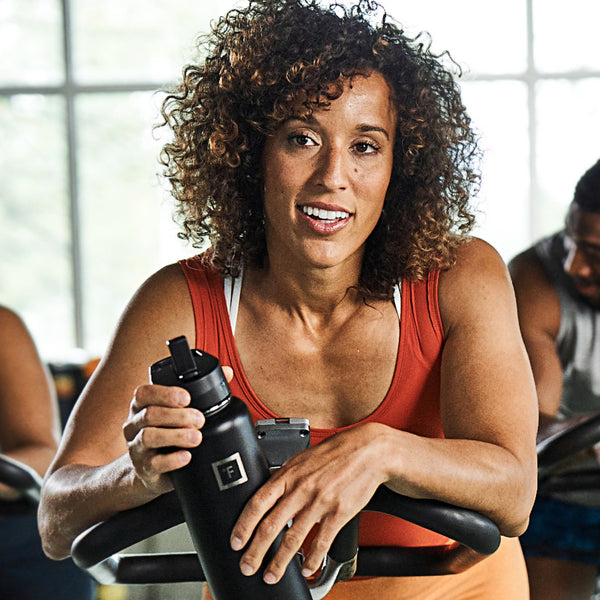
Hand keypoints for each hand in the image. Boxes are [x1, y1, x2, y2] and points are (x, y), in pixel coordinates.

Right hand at [122, 383, 204, 495]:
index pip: (144, 393)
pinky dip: (172, 460)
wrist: (151, 469)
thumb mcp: (177, 410)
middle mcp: (134, 425)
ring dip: (176, 435)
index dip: (164, 394)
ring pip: (149, 437)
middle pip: (150, 414)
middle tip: (200, 419)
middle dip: (178, 416)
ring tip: (197, 437)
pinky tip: (187, 456)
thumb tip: (227, 372)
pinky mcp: (144, 468)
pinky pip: (154, 463)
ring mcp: (136, 448)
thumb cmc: (167, 431)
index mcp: (141, 406)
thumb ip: (201, 389)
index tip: (187, 398)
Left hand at [230, 422, 386, 583]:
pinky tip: (306, 568)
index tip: (235, 541)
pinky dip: (312, 560)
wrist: (367, 451)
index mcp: (288, 475)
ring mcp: (319, 503)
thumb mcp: (302, 458)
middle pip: (271, 526)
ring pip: (293, 539)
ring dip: (279, 562)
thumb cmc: (335, 453)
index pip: (258, 502)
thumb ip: (285, 477)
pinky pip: (321, 543)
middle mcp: (301, 489)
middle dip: (255, 551)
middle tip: (247, 566)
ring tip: (271, 575)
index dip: (244, 524)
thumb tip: (268, 492)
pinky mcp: (338, 514)